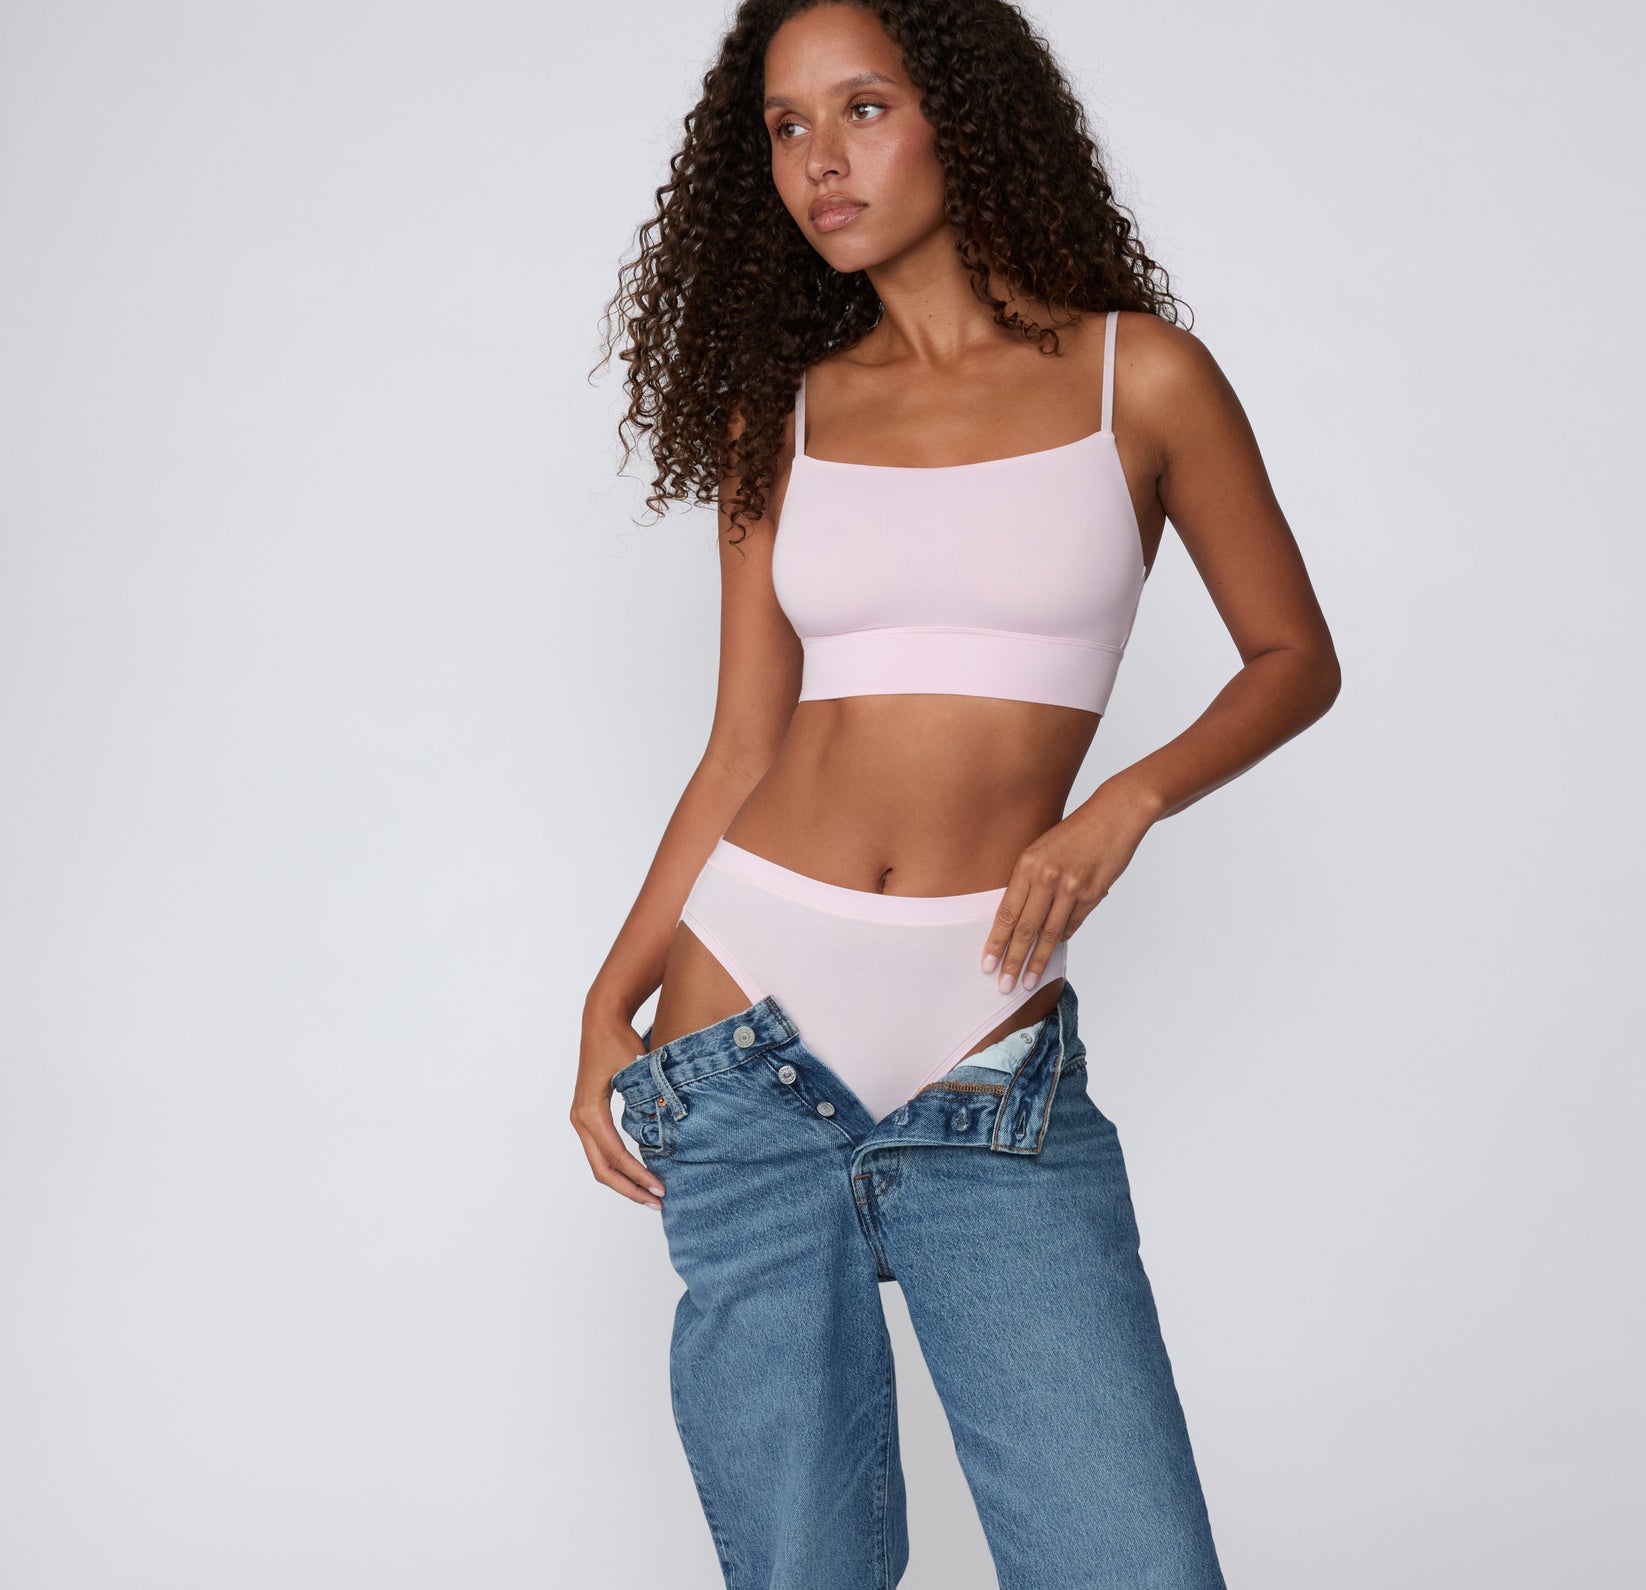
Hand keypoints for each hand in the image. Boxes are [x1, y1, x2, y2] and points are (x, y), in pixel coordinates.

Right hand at [570, 1007, 667, 1210]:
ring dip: (624, 1180)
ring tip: (651, 1192)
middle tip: (657, 1202)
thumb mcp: (638, 1066)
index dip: (639, 1176)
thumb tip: (671, 1120)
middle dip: (630, 1189)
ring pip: (599, 1163)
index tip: (661, 1188)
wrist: (601, 1019)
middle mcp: (580, 1119)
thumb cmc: (619, 1039)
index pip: (616, 1156)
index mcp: (590, 1111)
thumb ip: (652, 1094)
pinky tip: (640, 1171)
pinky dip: (619, 1166)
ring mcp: (581, 1118)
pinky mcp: (588, 1114)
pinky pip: (601, 1150)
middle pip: (602, 1170)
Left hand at [982, 789, 1155, 993]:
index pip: (1007, 912)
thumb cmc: (1073, 833)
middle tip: (1004, 986)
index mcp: (1027, 864)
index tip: (987, 964)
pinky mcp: (1093, 894)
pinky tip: (1051, 954)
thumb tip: (1017, 919)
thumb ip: (1028, 881)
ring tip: (1028, 982)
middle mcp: (1047, 877)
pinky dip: (1061, 940)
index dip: (996, 941)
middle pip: (1026, 929)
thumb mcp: (1040, 848)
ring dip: (1038, 961)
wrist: (1113, 815)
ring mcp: (1072, 887)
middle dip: (1013, 961)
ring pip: (1050, 934)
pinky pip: (1073, 924)